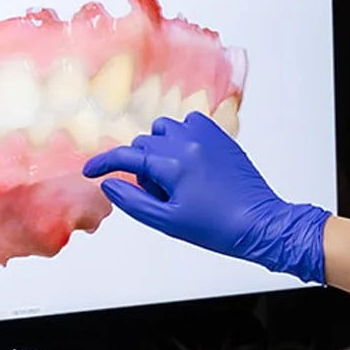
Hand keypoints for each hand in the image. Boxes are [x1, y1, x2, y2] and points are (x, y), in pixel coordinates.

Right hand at [84, 113, 328, 282]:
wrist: (259, 224)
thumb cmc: (217, 227)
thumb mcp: (167, 221)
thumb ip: (133, 201)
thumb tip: (110, 184)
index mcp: (173, 165)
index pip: (126, 156)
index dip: (103, 164)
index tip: (91, 171)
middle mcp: (187, 143)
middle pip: (144, 144)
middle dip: (140, 166)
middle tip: (156, 194)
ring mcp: (206, 136)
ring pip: (165, 129)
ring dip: (158, 148)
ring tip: (172, 177)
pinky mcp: (221, 137)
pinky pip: (190, 123)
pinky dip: (181, 136)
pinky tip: (189, 160)